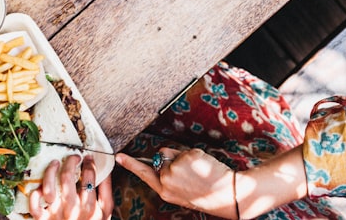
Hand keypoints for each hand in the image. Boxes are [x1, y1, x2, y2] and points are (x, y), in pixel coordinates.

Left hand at [30, 155, 112, 219]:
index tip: (88, 158)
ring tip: (55, 162)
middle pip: (67, 178)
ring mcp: (56, 214)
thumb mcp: (105, 213)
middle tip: (74, 157)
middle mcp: (72, 209)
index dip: (89, 164)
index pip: (89, 178)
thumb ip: (106, 192)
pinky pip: (34, 205)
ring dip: (50, 171)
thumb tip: (106, 170)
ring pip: (49, 187)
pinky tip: (39, 186)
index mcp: (89, 206)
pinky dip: (34, 195)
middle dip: (70, 161)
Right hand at [116, 148, 235, 216]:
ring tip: (197, 171)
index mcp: (165, 191)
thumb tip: (164, 157)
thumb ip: (168, 176)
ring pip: (173, 152)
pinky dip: (194, 155)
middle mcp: (166, 180)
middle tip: (190, 173)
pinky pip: (185, 150)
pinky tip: (203, 167)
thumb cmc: (205, 193)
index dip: (131, 164)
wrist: (226, 194)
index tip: (119, 156)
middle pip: (160, 158)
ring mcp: (175, 168)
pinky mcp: (185, 158)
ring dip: (183, 157)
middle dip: (172, 159)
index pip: (144, 174)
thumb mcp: (181, 191)